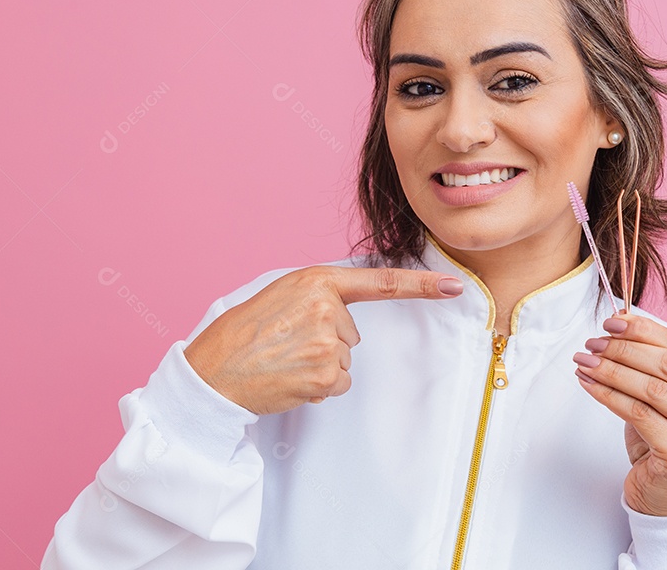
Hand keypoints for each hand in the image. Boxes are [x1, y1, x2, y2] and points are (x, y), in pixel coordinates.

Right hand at [184, 265, 464, 414]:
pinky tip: (288, 378)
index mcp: (316, 280)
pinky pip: (338, 384)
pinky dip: (318, 386)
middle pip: (351, 333)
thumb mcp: (279, 295)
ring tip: (282, 361)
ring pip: (344, 360)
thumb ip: (317, 296)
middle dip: (325, 341)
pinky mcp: (326, 375)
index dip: (422, 285)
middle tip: (284, 343)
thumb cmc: (241, 334)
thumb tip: (347, 319)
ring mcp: (328, 342)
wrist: (211, 372)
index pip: (380, 282)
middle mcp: (327, 307)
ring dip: (319, 365)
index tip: (455, 287)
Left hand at [572, 312, 666, 515]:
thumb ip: (653, 361)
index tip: (612, 322)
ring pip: (652, 389)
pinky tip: (589, 384)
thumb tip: (622, 321)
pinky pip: (638, 414)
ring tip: (585, 361)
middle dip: (624, 349)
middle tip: (593, 343)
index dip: (644, 330)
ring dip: (612, 370)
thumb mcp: (666, 396)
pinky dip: (608, 395)